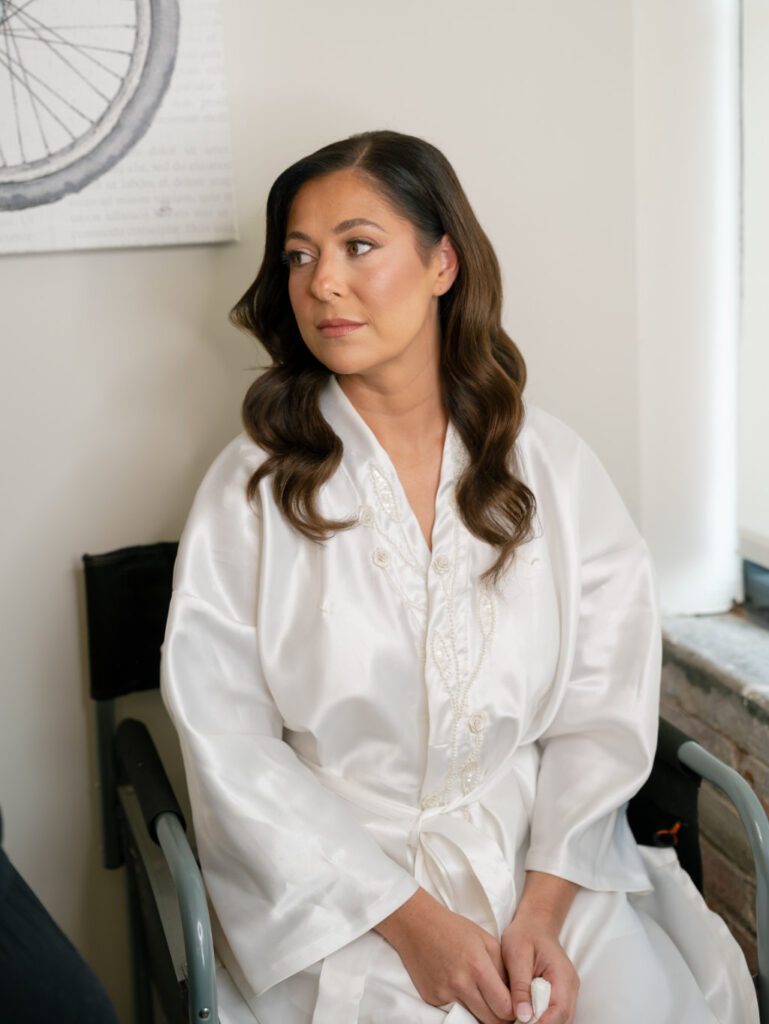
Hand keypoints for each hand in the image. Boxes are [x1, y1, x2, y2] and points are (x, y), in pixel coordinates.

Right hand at [374, 888, 514, 1023]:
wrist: (416, 924)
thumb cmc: (454, 928)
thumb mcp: (486, 940)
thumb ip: (503, 969)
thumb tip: (514, 994)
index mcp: (478, 967)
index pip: (504, 1007)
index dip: (513, 1010)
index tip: (514, 1006)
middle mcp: (460, 984)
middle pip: (490, 1020)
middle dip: (500, 1016)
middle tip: (500, 1006)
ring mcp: (443, 994)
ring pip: (472, 1018)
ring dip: (480, 1011)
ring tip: (480, 994)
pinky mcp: (431, 998)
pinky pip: (453, 1010)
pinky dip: (460, 1003)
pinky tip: (457, 985)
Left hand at [501, 913, 577, 1023]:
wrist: (535, 923)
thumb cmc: (524, 935)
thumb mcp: (516, 955)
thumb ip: (520, 985)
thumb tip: (523, 1016)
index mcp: (562, 976)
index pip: (560, 1011)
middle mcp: (570, 987)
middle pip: (563, 1020)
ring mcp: (568, 991)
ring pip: (561, 1019)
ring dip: (543, 1022)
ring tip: (520, 1020)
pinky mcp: (561, 994)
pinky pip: (556, 1014)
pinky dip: (543, 1018)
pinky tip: (527, 1015)